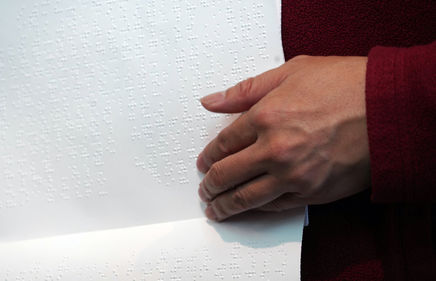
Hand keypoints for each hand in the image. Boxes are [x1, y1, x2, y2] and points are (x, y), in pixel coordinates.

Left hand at [197, 55, 370, 220]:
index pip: (222, 144)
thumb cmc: (345, 86)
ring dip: (226, 206)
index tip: (204, 162)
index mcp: (265, 117)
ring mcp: (293, 175)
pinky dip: (258, 209)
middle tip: (205, 189)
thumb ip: (246, 90)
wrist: (389, 110)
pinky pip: (275, 206)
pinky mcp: (312, 193)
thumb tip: (211, 101)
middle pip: (227, 174)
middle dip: (210, 185)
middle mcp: (274, 150)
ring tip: (216, 209)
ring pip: (246, 198)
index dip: (208, 156)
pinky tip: (250, 208)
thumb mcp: (292, 72)